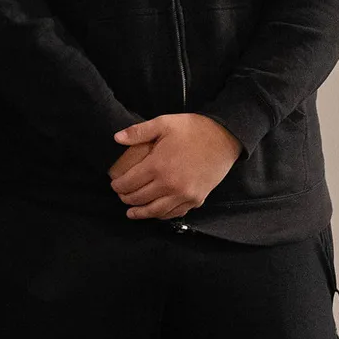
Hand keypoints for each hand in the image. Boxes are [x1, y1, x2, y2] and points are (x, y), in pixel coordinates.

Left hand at [110, 114, 241, 219]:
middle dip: (126, 199)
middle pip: (140, 198)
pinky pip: (175, 213)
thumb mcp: (163, 123)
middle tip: (120, 196)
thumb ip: (138, 132)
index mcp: (158, 166)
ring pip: (156, 211)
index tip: (113, 184)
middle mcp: (170, 184)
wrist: (224, 138)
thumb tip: (116, 138)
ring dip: (141, 212)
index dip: (118, 186)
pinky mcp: (197, 199)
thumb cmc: (192, 129)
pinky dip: (162, 215)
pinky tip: (155, 213)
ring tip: (131, 212)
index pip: (129, 183)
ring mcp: (185, 194)